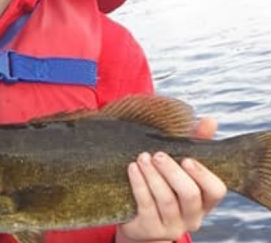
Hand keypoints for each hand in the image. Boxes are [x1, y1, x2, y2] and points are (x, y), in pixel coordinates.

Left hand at [116, 117, 226, 242]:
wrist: (138, 220)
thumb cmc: (164, 185)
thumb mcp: (180, 167)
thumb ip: (195, 143)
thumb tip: (210, 119)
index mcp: (204, 201)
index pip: (216, 191)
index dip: (203, 174)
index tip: (187, 158)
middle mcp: (192, 217)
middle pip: (189, 195)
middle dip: (173, 172)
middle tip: (158, 155)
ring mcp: (171, 225)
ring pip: (166, 200)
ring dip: (153, 176)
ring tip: (142, 157)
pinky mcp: (149, 228)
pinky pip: (145, 205)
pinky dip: (139, 184)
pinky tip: (132, 168)